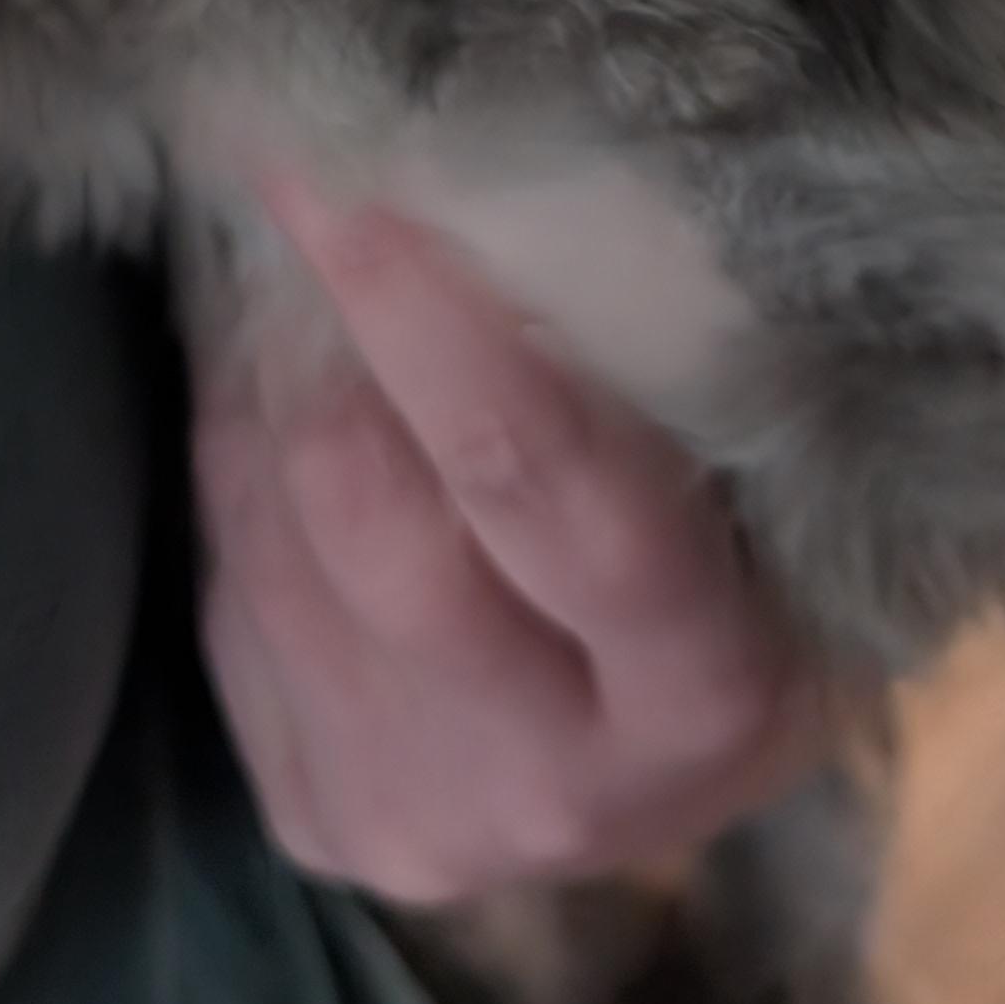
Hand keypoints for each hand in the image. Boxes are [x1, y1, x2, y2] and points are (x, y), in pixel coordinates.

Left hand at [193, 170, 829, 904]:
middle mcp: (555, 786)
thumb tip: (475, 180)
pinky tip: (290, 423)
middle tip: (310, 195)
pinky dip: (242, 478)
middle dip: (324, 339)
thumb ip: (669, 373)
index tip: (345, 177)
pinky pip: (230, 601)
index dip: (427, 318)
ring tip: (309, 303)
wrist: (690, 767)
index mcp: (707, 692)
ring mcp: (425, 826)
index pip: (541, 481)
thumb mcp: (774, 483)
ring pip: (273, 551)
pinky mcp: (323, 824)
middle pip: (373, 522)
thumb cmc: (764, 568)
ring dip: (268, 398)